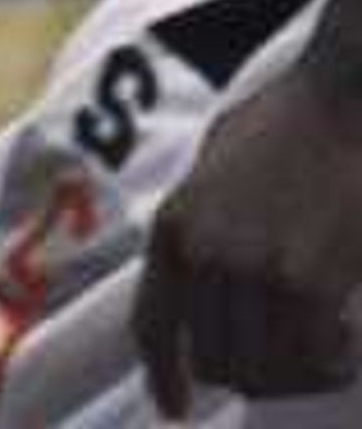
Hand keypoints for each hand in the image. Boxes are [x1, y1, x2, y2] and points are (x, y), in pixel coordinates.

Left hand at [139, 54, 361, 417]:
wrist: (340, 98)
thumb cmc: (287, 123)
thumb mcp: (216, 163)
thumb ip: (203, 220)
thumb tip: (202, 284)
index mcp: (176, 225)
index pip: (154, 326)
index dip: (164, 377)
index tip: (175, 409)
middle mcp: (206, 255)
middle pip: (216, 361)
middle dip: (249, 372)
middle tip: (286, 361)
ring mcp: (256, 272)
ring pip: (264, 371)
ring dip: (294, 373)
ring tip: (323, 348)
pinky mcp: (309, 285)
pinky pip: (312, 360)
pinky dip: (329, 364)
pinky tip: (345, 342)